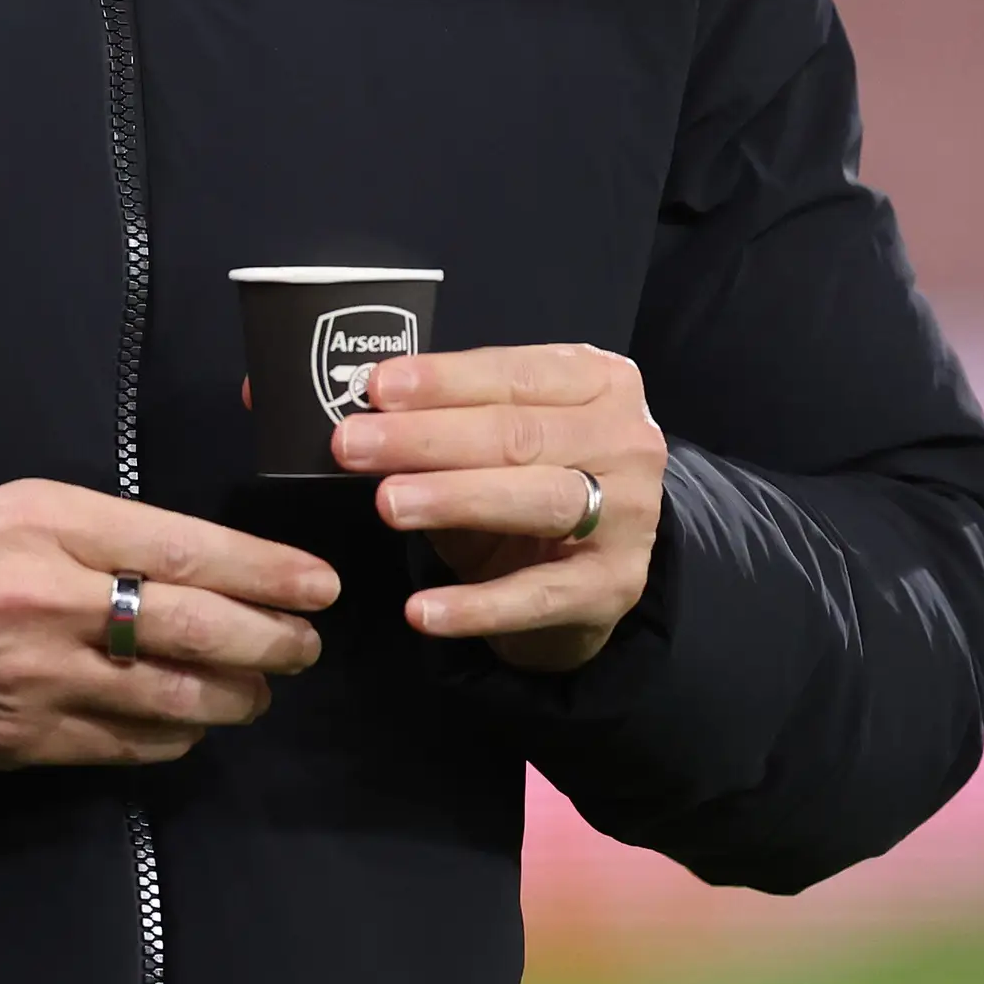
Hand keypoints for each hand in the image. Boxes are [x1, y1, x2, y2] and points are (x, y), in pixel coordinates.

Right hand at [0, 478, 340, 771]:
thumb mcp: (1, 509)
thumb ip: (89, 530)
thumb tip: (180, 555)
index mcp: (47, 522)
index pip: (185, 546)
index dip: (265, 571)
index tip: (317, 582)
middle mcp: (53, 598)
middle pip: (197, 624)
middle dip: (271, 638)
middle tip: (309, 642)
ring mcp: (42, 677)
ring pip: (175, 696)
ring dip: (237, 695)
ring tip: (264, 687)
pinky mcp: (26, 739)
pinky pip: (130, 746)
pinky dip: (177, 739)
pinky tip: (196, 726)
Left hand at [332, 342, 664, 673]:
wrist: (592, 570)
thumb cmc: (531, 480)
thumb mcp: (502, 437)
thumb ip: (451, 418)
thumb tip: (369, 411)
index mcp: (600, 382)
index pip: (515, 373)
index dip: (443, 381)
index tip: (376, 387)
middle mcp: (627, 442)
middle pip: (519, 435)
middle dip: (427, 438)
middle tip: (353, 444)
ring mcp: (629, 518)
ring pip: (536, 500)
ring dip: (454, 499)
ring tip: (388, 503)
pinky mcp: (613, 587)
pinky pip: (536, 598)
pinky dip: (476, 606)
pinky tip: (422, 610)